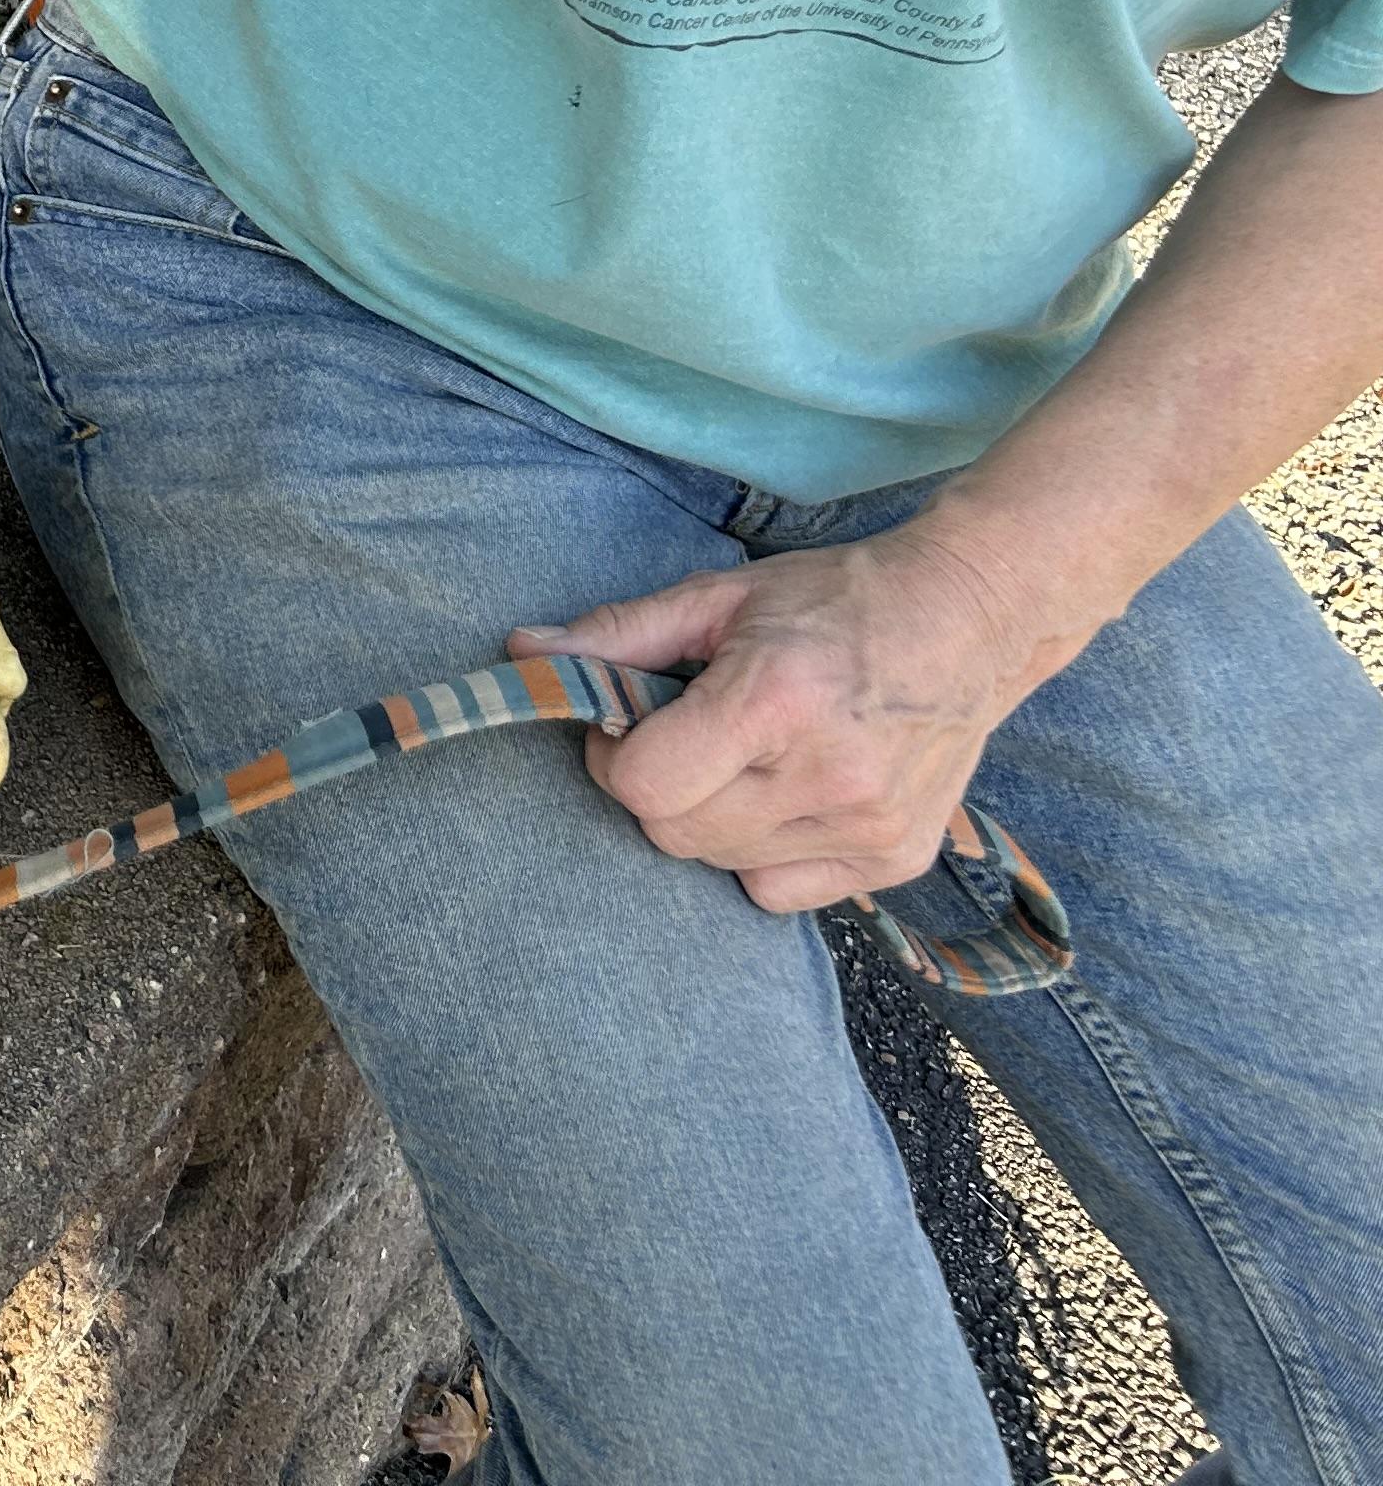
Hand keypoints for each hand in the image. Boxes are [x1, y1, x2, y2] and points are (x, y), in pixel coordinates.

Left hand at [510, 514, 1096, 914]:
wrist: (971, 619)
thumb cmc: (834, 600)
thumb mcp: (719, 598)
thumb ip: (615, 634)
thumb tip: (519, 653)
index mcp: (774, 700)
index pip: (643, 784)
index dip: (614, 754)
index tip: (629, 722)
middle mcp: (826, 775)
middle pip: (674, 834)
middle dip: (656, 789)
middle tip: (683, 740)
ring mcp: (868, 827)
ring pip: (723, 864)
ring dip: (710, 818)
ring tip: (746, 757)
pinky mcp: (896, 860)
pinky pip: (781, 892)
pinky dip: (763, 854)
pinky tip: (788, 795)